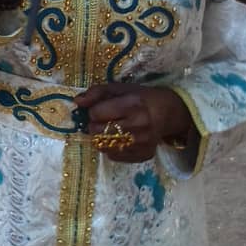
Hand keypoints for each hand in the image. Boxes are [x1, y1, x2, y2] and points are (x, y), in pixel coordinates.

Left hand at [74, 84, 192, 162]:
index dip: (94, 111)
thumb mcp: (120, 89)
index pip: (96, 114)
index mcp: (132, 104)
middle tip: (103, 121)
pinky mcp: (143, 155)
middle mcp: (138, 125)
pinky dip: (111, 148)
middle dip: (95, 126)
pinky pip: (114, 156)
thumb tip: (77, 102)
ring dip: (101, 138)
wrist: (168, 113)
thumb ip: (97, 93)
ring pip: (104, 146)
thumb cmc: (141, 98)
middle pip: (97, 131)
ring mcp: (141, 143)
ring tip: (110, 129)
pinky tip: (119, 138)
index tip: (100, 109)